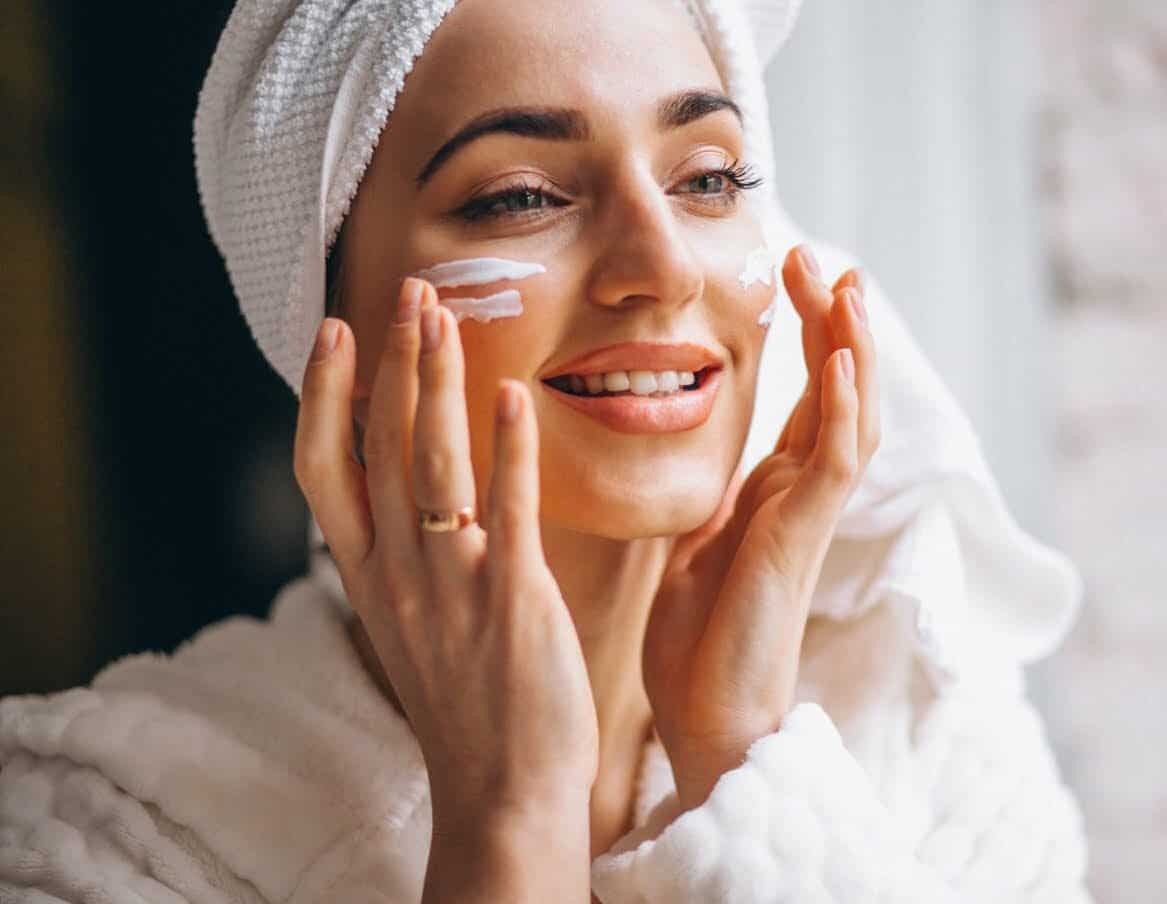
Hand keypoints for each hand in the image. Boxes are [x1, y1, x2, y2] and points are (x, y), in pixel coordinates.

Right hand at [294, 278, 595, 899]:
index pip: (321, 468)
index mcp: (367, 576)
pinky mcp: (511, 599)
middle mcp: (395, 572)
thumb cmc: (467, 704)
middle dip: (392, 360)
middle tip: (409, 290)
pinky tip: (514, 395)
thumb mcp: (411, 623)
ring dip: (435, 381)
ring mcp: (450, 584)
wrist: (502, 790)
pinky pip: (505, 508)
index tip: (335, 330)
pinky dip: (507, 448)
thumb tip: (407, 488)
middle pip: (380, 444)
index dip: (323, 394)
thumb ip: (404, 555)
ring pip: (431, 461)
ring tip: (443, 314)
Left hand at [643, 245, 880, 808]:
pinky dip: (841, 409)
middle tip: (824, 257)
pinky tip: (839, 360)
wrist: (706, 721)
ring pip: (852, 415)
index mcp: (774, 493)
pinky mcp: (801, 539)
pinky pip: (835, 463)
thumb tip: (689, 456)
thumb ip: (706, 496)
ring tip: (848, 284)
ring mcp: (808, 515)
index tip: (799, 275)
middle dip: (835, 322)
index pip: (808, 397)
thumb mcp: (692, 544)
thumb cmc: (696, 644)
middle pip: (839, 390)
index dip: (812, 336)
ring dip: (853, 349)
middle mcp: (801, 496)